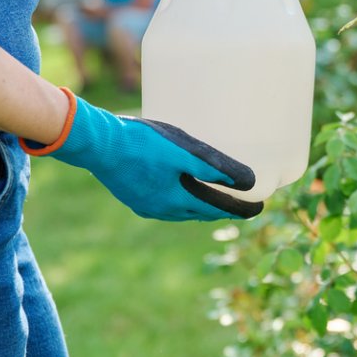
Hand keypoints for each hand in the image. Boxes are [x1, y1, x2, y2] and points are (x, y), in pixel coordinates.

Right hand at [20, 88, 262, 220]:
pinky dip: (181, 199)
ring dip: (200, 206)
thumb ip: (214, 167)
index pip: (218, 209)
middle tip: (241, 203)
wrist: (97, 143)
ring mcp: (145, 205)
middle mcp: (162, 210)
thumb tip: (246, 181)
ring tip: (215, 197)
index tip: (259, 209)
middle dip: (222, 209)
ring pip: (182, 210)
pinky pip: (165, 203)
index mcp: (177, 201)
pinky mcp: (132, 196)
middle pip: (201, 212)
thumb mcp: (183, 151)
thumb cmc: (142, 143)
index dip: (240, 209)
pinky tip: (180, 189)